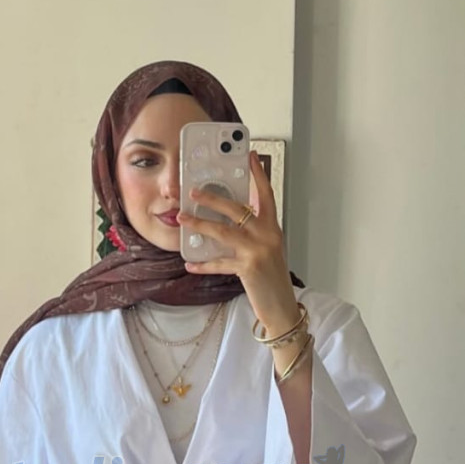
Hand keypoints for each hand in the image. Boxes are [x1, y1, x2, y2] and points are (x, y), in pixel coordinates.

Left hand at [177, 150, 298, 330]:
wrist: (281, 307)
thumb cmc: (272, 279)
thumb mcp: (267, 250)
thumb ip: (253, 233)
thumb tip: (227, 220)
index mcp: (272, 228)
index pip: (266, 195)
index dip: (258, 175)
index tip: (250, 156)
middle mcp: (267, 235)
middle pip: (237, 209)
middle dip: (213, 198)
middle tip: (194, 191)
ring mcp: (258, 250)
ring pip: (224, 231)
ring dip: (200, 224)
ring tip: (183, 218)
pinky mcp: (249, 268)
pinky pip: (219, 263)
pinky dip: (203, 264)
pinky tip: (190, 264)